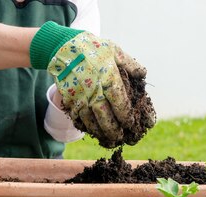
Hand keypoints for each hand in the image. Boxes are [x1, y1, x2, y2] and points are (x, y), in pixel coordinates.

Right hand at [29, 22, 145, 145]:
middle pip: (105, 117)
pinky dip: (85, 126)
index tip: (130, 123)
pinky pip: (77, 117)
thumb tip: (143, 75)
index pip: (120, 103)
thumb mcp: (114, 50)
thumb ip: (130, 64)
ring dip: (99, 132)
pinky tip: (91, 131)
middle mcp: (94, 90)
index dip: (126, 116)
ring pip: (90, 121)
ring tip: (107, 138)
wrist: (62, 47)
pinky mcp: (69, 99)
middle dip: (113, 130)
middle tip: (120, 137)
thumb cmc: (91, 48)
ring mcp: (80, 97)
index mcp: (108, 78)